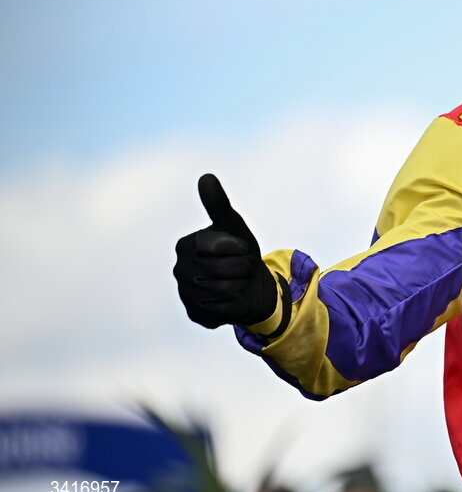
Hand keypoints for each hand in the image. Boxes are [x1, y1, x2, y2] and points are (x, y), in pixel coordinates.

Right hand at [173, 174, 285, 329]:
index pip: (220, 246)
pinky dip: (233, 305)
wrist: (250, 286)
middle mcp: (180, 269)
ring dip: (240, 287)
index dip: (239, 248)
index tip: (240, 248)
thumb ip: (218, 204)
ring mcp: (185, 293)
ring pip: (224, 292)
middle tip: (239, 269)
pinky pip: (222, 311)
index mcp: (186, 245)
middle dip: (242, 269)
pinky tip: (229, 301)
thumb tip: (206, 177)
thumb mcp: (234, 227)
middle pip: (224, 270)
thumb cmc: (240, 252)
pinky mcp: (195, 314)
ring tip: (235, 284)